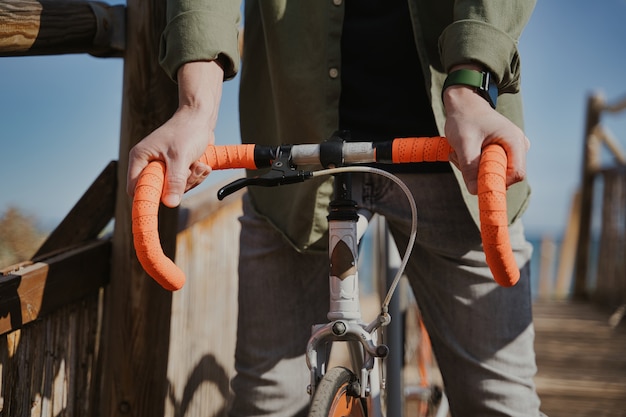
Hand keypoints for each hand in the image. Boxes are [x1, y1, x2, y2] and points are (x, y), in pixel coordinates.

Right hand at [126, 61, 223, 206]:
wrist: (201, 118)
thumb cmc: (187, 131)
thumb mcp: (181, 158)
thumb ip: (175, 181)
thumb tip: (170, 204)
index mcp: (140, 158)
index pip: (135, 188)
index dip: (148, 197)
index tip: (164, 202)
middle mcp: (149, 164)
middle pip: (159, 192)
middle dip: (179, 186)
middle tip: (190, 171)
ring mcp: (164, 167)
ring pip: (175, 189)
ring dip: (192, 180)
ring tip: (199, 165)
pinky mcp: (177, 168)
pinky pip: (185, 183)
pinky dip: (196, 177)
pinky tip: (202, 165)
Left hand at [443, 84, 529, 194]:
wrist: (464, 103)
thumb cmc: (465, 118)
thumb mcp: (464, 143)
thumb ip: (469, 167)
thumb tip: (475, 191)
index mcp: (515, 141)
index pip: (516, 175)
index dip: (497, 182)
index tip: (476, 181)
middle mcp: (518, 146)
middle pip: (504, 176)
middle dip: (480, 173)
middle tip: (462, 159)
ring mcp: (511, 149)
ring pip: (493, 173)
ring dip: (473, 169)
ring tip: (461, 152)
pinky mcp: (502, 152)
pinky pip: (489, 168)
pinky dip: (474, 164)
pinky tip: (466, 151)